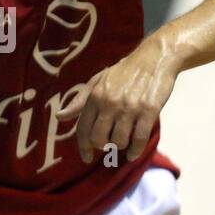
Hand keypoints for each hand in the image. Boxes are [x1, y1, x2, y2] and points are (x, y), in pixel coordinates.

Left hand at [55, 37, 182, 163]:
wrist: (154, 57)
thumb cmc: (124, 72)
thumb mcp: (98, 81)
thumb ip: (80, 101)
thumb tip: (59, 117)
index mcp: (96, 95)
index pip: (83, 129)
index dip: (83, 147)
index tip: (86, 157)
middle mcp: (110, 102)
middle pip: (99, 139)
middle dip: (103, 147)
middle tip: (109, 144)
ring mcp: (130, 107)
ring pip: (119, 141)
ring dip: (120, 146)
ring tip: (124, 140)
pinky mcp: (149, 110)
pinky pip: (139, 139)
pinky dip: (135, 151)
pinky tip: (133, 153)